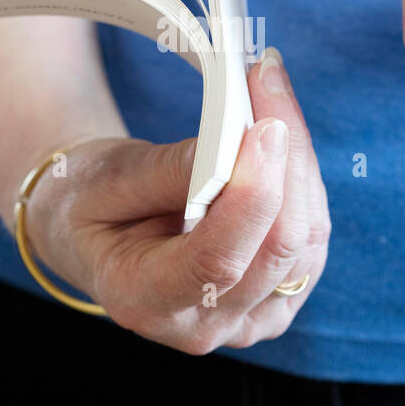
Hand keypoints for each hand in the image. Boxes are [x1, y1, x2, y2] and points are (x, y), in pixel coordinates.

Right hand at [21, 47, 329, 353]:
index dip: (251, 196)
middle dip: (285, 157)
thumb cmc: (91, 204)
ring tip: (270, 91)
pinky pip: (312, 237)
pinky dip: (302, 177)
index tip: (265, 128)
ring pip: (306, 238)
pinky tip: (280, 134)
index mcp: (145, 301)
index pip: (217, 261)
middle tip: (268, 79)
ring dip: (298, 157)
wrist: (97, 234)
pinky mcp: (277, 297)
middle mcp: (203, 325)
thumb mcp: (107, 181)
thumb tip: (237, 146)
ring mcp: (247, 319)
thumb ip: (170, 172)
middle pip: (276, 248)